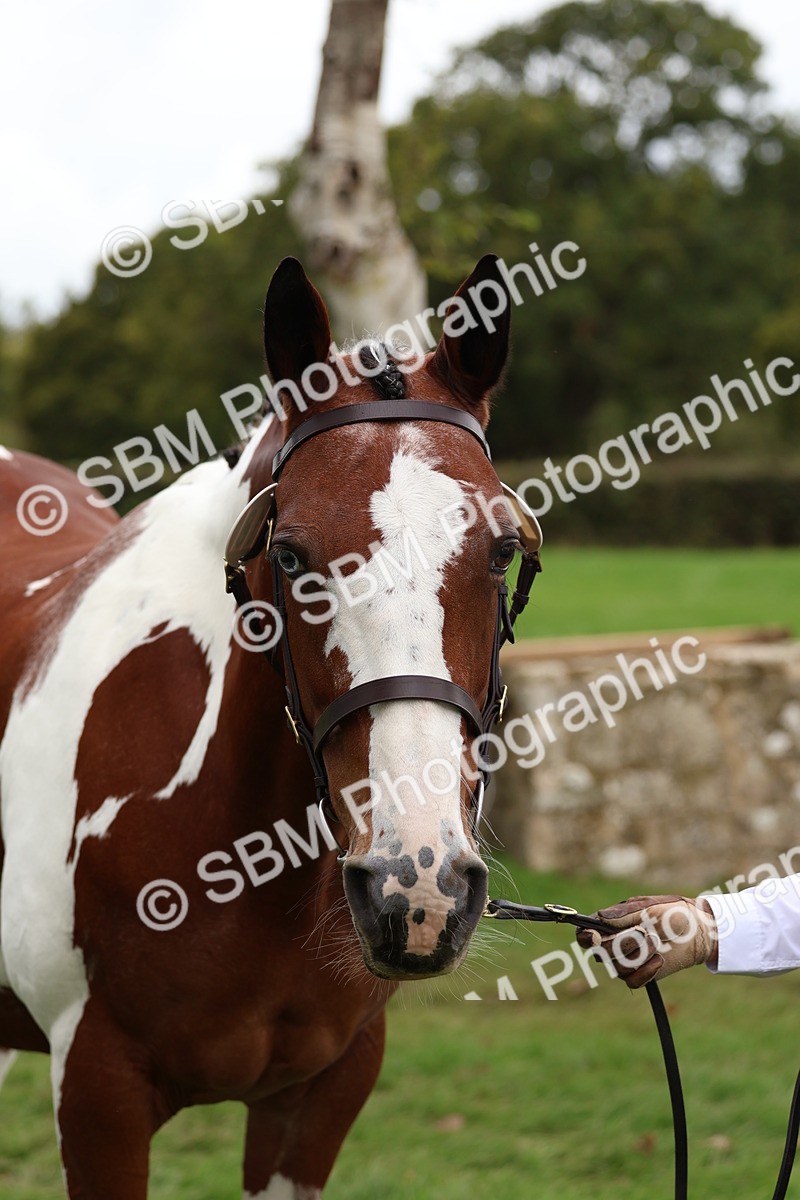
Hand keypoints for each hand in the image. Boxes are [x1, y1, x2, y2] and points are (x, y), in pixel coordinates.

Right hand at [576, 895, 717, 988]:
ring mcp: (625, 961)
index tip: (595, 936)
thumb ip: (624, 914)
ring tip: (656, 942)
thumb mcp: (647, 908)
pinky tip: (658, 960)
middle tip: (645, 932)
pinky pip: (632, 981)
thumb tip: (599, 917)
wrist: (695, 931)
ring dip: (638, 955)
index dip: (585, 938)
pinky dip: (646, 971)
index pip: (584, 935)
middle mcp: (612, 944)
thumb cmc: (670, 912)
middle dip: (623, 944)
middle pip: (601, 954)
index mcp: (608, 924)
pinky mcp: (640, 975)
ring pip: (617, 968)